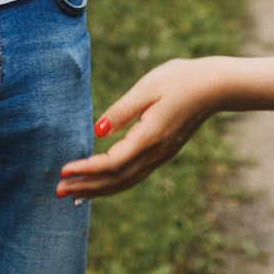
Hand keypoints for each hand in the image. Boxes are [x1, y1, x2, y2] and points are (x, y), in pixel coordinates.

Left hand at [56, 58, 225, 200]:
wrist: (215, 86)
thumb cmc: (180, 79)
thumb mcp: (147, 88)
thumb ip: (121, 111)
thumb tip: (96, 132)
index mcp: (150, 137)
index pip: (112, 163)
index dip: (86, 169)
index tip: (63, 170)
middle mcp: (156, 152)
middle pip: (117, 180)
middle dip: (86, 186)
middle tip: (58, 191)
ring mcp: (161, 155)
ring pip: (126, 181)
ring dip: (98, 190)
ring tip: (73, 194)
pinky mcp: (163, 152)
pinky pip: (134, 175)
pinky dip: (114, 183)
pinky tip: (101, 183)